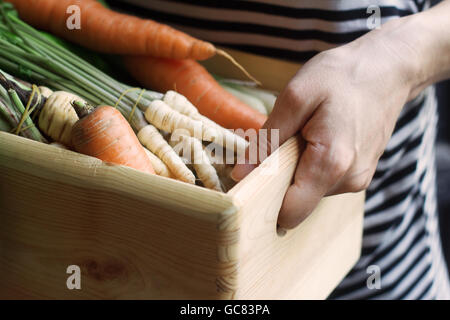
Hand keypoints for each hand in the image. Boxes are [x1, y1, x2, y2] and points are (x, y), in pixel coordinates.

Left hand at [231, 18, 421, 228]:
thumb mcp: (295, 98)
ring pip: (310, 190)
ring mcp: (358, 180)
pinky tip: (318, 139)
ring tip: (304, 136)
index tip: (249, 183)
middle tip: (279, 145)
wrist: (388, 69)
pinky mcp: (360, 174)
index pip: (291, 212)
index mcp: (331, 163)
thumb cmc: (341, 77)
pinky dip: (312, 166)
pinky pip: (324, 180)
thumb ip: (268, 140)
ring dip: (297, 169)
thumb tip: (242, 173)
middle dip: (279, 180)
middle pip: (299, 201)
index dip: (264, 202)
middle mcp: (348, 180)